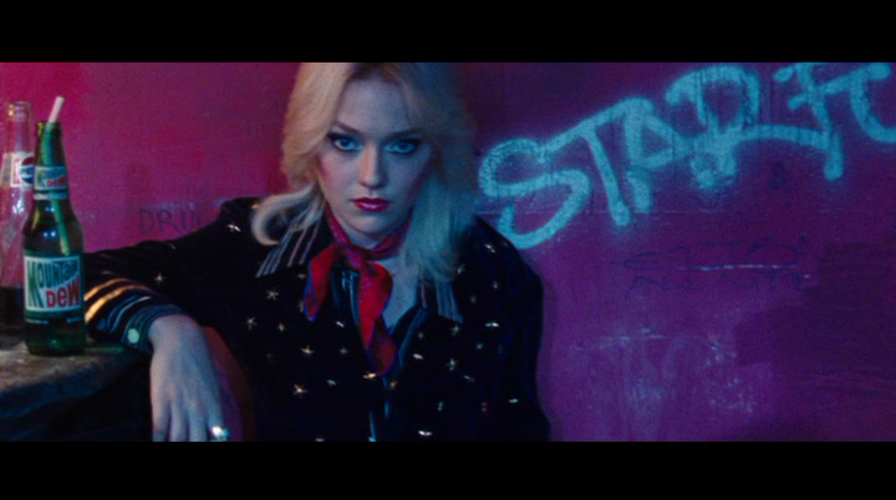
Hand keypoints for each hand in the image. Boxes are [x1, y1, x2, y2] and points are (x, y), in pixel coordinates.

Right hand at [147, 314, 225, 440]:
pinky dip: (157, 440)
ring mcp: (180, 404)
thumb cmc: (199, 363)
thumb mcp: (213, 386)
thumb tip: (215, 429)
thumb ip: (213, 408)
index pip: (218, 437)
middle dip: (192, 448)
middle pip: (196, 442)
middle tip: (186, 449)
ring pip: (177, 438)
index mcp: (214, 406)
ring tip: (171, 448)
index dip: (212, 445)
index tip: (206, 448)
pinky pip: (159, 427)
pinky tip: (156, 443)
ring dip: (173, 445)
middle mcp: (199, 409)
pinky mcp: (161, 399)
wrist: (182, 339)